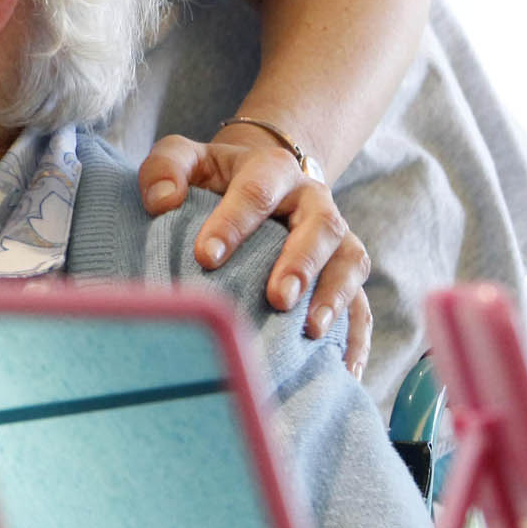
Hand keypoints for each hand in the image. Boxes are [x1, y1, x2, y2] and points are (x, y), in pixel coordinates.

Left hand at [139, 131, 371, 374]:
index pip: (256, 192)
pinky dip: (357, 334)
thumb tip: (163, 201)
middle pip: (320, 226)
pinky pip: (363, 301)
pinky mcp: (345, 270)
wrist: (263, 177)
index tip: (206, 257)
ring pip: (351, 262)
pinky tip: (345, 368)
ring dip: (335, 296)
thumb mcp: (185, 158)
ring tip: (312, 331)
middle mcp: (313, 201)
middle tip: (277, 298)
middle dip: (300, 263)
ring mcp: (336, 237)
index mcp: (272, 170)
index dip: (233, 223)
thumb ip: (164, 169)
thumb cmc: (214, 176)